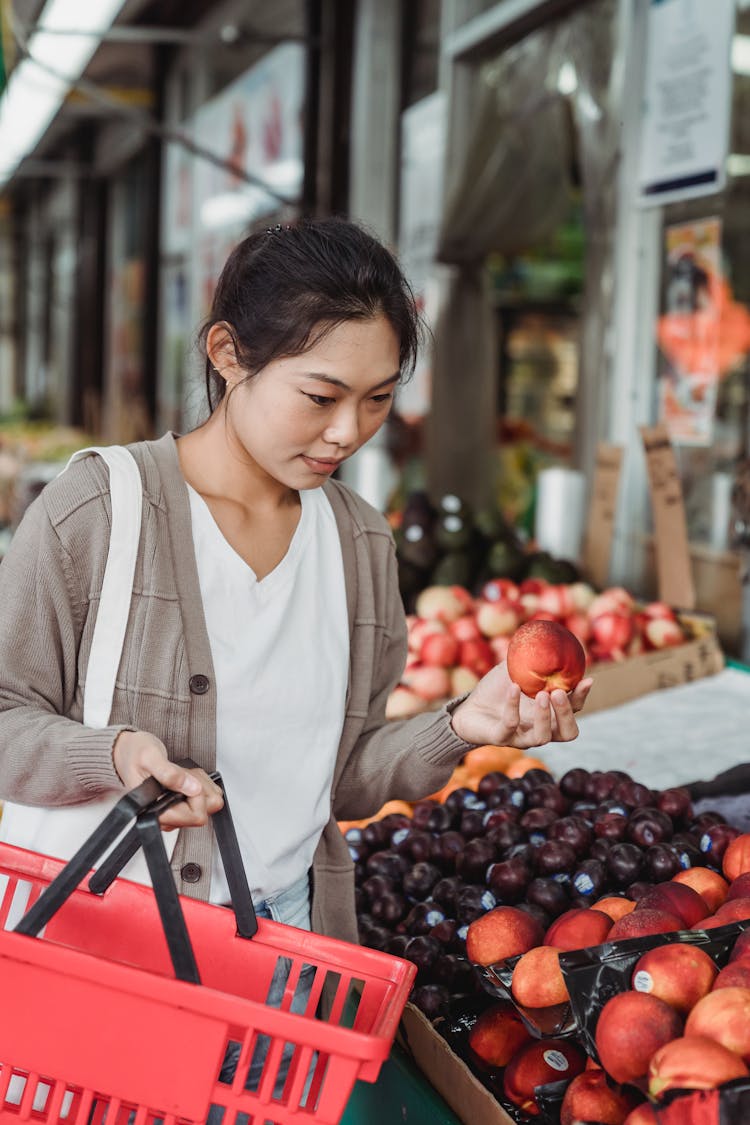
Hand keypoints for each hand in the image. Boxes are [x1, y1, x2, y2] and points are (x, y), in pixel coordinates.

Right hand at [112, 730, 223, 829]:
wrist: (127, 750)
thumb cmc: (134, 754)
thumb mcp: (150, 757)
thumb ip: (169, 774)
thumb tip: (193, 788)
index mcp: (157, 812)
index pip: (195, 817)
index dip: (197, 796)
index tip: (185, 780)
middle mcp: (167, 817)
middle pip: (204, 813)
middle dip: (200, 789)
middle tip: (183, 774)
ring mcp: (175, 811)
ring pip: (208, 805)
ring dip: (201, 785)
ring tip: (182, 773)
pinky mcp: (181, 804)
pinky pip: (206, 798)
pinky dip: (201, 783)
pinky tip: (185, 775)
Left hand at [449, 661, 591, 748]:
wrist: (468, 708)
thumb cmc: (495, 690)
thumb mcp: (515, 670)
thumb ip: (531, 658)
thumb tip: (545, 635)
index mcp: (548, 713)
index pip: (573, 710)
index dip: (581, 697)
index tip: (587, 679)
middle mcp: (539, 728)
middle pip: (567, 733)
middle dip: (567, 713)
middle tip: (559, 692)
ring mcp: (521, 736)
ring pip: (543, 737)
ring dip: (544, 716)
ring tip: (541, 695)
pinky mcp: (501, 738)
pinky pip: (511, 725)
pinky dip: (513, 706)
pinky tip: (512, 687)